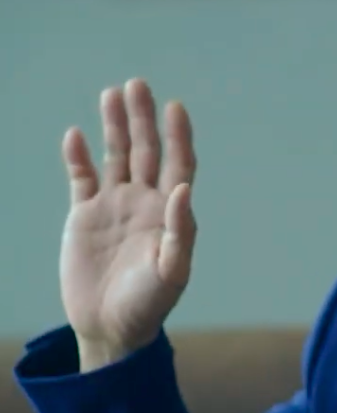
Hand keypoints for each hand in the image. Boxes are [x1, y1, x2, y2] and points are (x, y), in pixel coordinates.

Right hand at [59, 79, 196, 371]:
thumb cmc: (150, 303)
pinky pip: (81, 178)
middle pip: (146, 151)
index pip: (178, 164)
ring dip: (115, 127)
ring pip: (116, 156)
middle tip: (137, 84)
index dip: (178, 136)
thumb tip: (184, 189)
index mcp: (170, 212)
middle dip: (143, 119)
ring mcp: (114, 206)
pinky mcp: (85, 216)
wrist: (111, 328)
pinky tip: (75, 135)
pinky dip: (78, 158)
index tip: (175, 107)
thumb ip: (180, 231)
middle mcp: (144, 202)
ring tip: (112, 94)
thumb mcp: (172, 271)